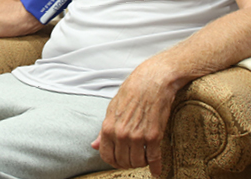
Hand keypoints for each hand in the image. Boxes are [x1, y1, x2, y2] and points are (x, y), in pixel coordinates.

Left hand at [91, 61, 177, 176]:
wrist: (152, 80)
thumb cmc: (132, 91)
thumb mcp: (112, 108)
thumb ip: (103, 130)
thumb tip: (93, 145)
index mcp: (108, 127)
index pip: (106, 155)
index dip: (112, 160)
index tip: (119, 160)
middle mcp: (121, 134)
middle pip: (122, 161)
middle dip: (127, 162)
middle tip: (133, 158)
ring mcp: (138, 136)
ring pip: (137, 162)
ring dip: (141, 163)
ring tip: (144, 157)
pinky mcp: (154, 136)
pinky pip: (154, 159)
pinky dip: (156, 167)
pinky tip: (156, 171)